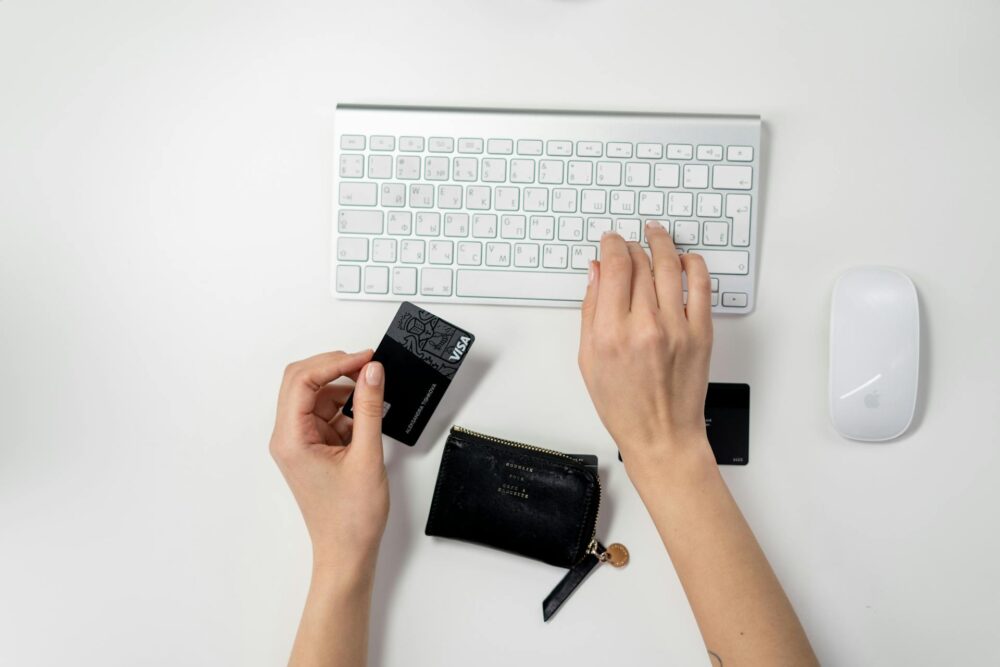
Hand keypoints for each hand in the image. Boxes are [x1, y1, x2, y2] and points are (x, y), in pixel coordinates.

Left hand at [269, 349, 388, 574]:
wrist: (347, 552)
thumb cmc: (351, 517)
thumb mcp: (367, 455)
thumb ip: (369, 408)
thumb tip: (372, 372)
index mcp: (291, 439)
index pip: (302, 381)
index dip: (335, 362)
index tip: (366, 358)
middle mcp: (288, 437)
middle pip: (302, 382)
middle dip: (335, 368)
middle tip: (368, 365)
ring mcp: (299, 442)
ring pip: (316, 396)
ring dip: (343, 389)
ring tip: (374, 393)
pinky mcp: (313, 448)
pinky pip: (326, 414)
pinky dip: (347, 408)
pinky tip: (367, 415)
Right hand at [578, 223, 714, 481]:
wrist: (662, 435)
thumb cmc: (624, 406)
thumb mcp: (589, 360)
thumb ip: (591, 311)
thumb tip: (596, 272)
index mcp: (611, 333)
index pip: (615, 268)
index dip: (612, 245)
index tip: (610, 241)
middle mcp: (645, 326)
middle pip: (641, 263)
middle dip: (632, 246)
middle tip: (628, 243)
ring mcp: (677, 328)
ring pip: (670, 266)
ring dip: (662, 243)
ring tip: (656, 234)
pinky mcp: (701, 333)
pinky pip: (701, 285)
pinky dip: (693, 264)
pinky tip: (685, 259)